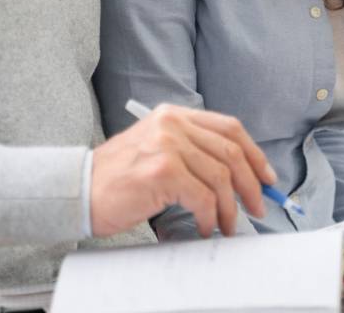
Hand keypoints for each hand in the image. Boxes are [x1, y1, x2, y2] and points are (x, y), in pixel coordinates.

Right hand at [90, 104, 276, 237]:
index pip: (229, 127)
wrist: (76, 190)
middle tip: (258, 206)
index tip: (267, 177)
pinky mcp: (163, 171)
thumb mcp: (155, 148)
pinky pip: (203, 197)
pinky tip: (205, 227)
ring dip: (230, 207)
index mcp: (174, 115)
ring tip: (229, 225)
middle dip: (251, 184)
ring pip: (220, 177)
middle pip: (231, 151)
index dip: (254, 153)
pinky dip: (210, 217)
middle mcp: (173, 124)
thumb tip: (234, 175)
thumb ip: (191, 151)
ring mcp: (168, 145)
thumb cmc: (115, 178)